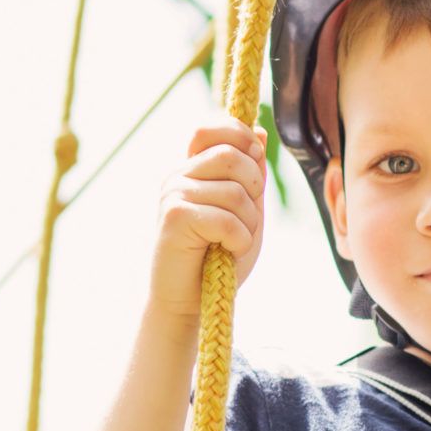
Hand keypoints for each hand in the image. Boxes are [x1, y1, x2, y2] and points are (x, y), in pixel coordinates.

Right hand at [149, 118, 266, 321]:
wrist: (189, 301)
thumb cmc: (218, 258)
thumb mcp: (244, 210)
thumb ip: (251, 174)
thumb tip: (258, 131)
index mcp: (192, 170)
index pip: (211, 129)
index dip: (239, 138)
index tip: (254, 164)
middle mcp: (178, 176)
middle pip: (231, 156)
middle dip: (254, 188)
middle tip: (245, 220)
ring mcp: (173, 195)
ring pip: (235, 191)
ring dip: (248, 223)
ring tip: (234, 242)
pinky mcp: (175, 218)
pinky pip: (226, 219)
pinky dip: (239, 240)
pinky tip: (227, 251)